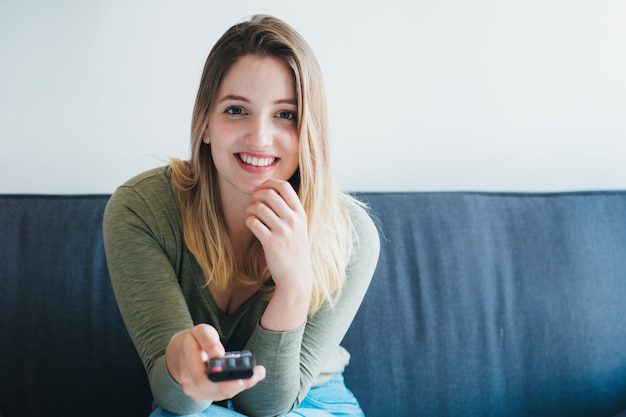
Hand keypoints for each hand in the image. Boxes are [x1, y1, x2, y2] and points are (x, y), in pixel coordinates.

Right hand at [165, 324, 265, 401]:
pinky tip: (248, 379)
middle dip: (237, 384)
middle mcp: (189, 381)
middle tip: (256, 374)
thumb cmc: (192, 340)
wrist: (179, 352)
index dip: (222, 383)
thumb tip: (218, 354)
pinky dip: (235, 387)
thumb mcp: (200, 332)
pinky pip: (220, 394)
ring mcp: (194, 390)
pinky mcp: (202, 394)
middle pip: (214, 390)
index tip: (239, 379)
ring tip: (257, 374)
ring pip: (219, 394)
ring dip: (240, 386)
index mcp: (187, 363)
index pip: (203, 380)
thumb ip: (209, 340)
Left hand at [245, 179, 312, 329]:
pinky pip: (253, 222)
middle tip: (253, 203)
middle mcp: (293, 220)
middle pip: (269, 194)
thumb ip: (290, 210)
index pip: (284, 187)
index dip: (269, 183)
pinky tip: (251, 225)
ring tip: (251, 215)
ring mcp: (283, 231)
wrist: (296, 276)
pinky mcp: (271, 242)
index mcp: (300, 214)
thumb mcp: (299, 228)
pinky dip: (248, 221)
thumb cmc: (295, 250)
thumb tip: (271, 192)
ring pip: (259, 207)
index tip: (262, 189)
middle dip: (256, 195)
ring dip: (250, 209)